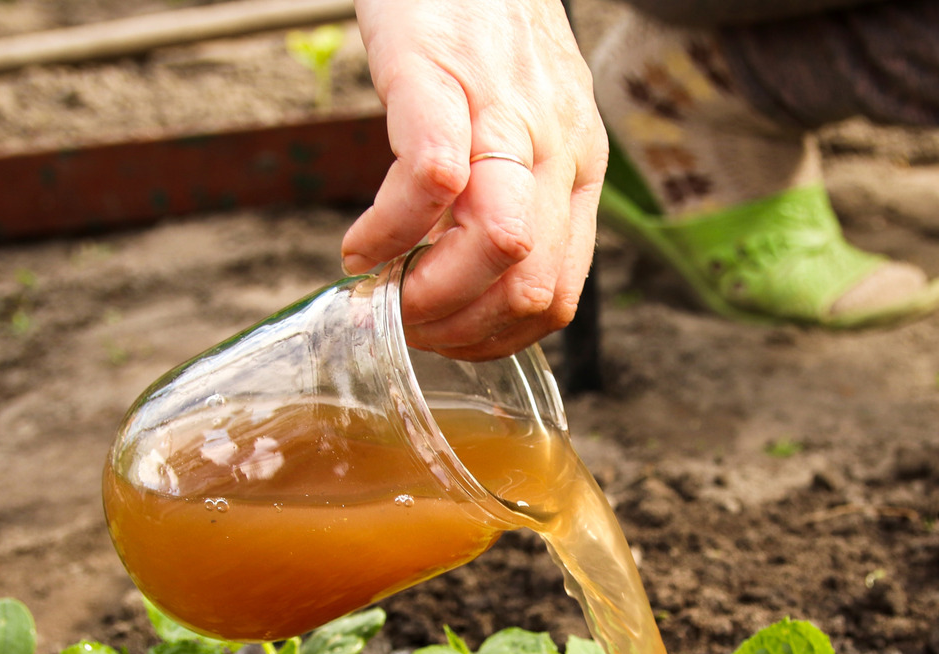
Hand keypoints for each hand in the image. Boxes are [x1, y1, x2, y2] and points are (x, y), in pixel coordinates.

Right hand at [345, 0, 605, 360]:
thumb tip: (474, 278)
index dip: (494, 337)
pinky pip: (432, 178)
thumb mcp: (527, 120)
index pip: (558, 292)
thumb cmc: (481, 29)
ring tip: (381, 290)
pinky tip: (360, 243)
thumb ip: (515, 194)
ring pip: (499, 243)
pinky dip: (388, 232)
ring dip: (427, 293)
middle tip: (404, 323)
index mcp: (577, 165)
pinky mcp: (439, 76)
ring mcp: (502, 110)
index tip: (442, 338)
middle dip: (458, 328)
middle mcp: (555, 144)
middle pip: (529, 282)